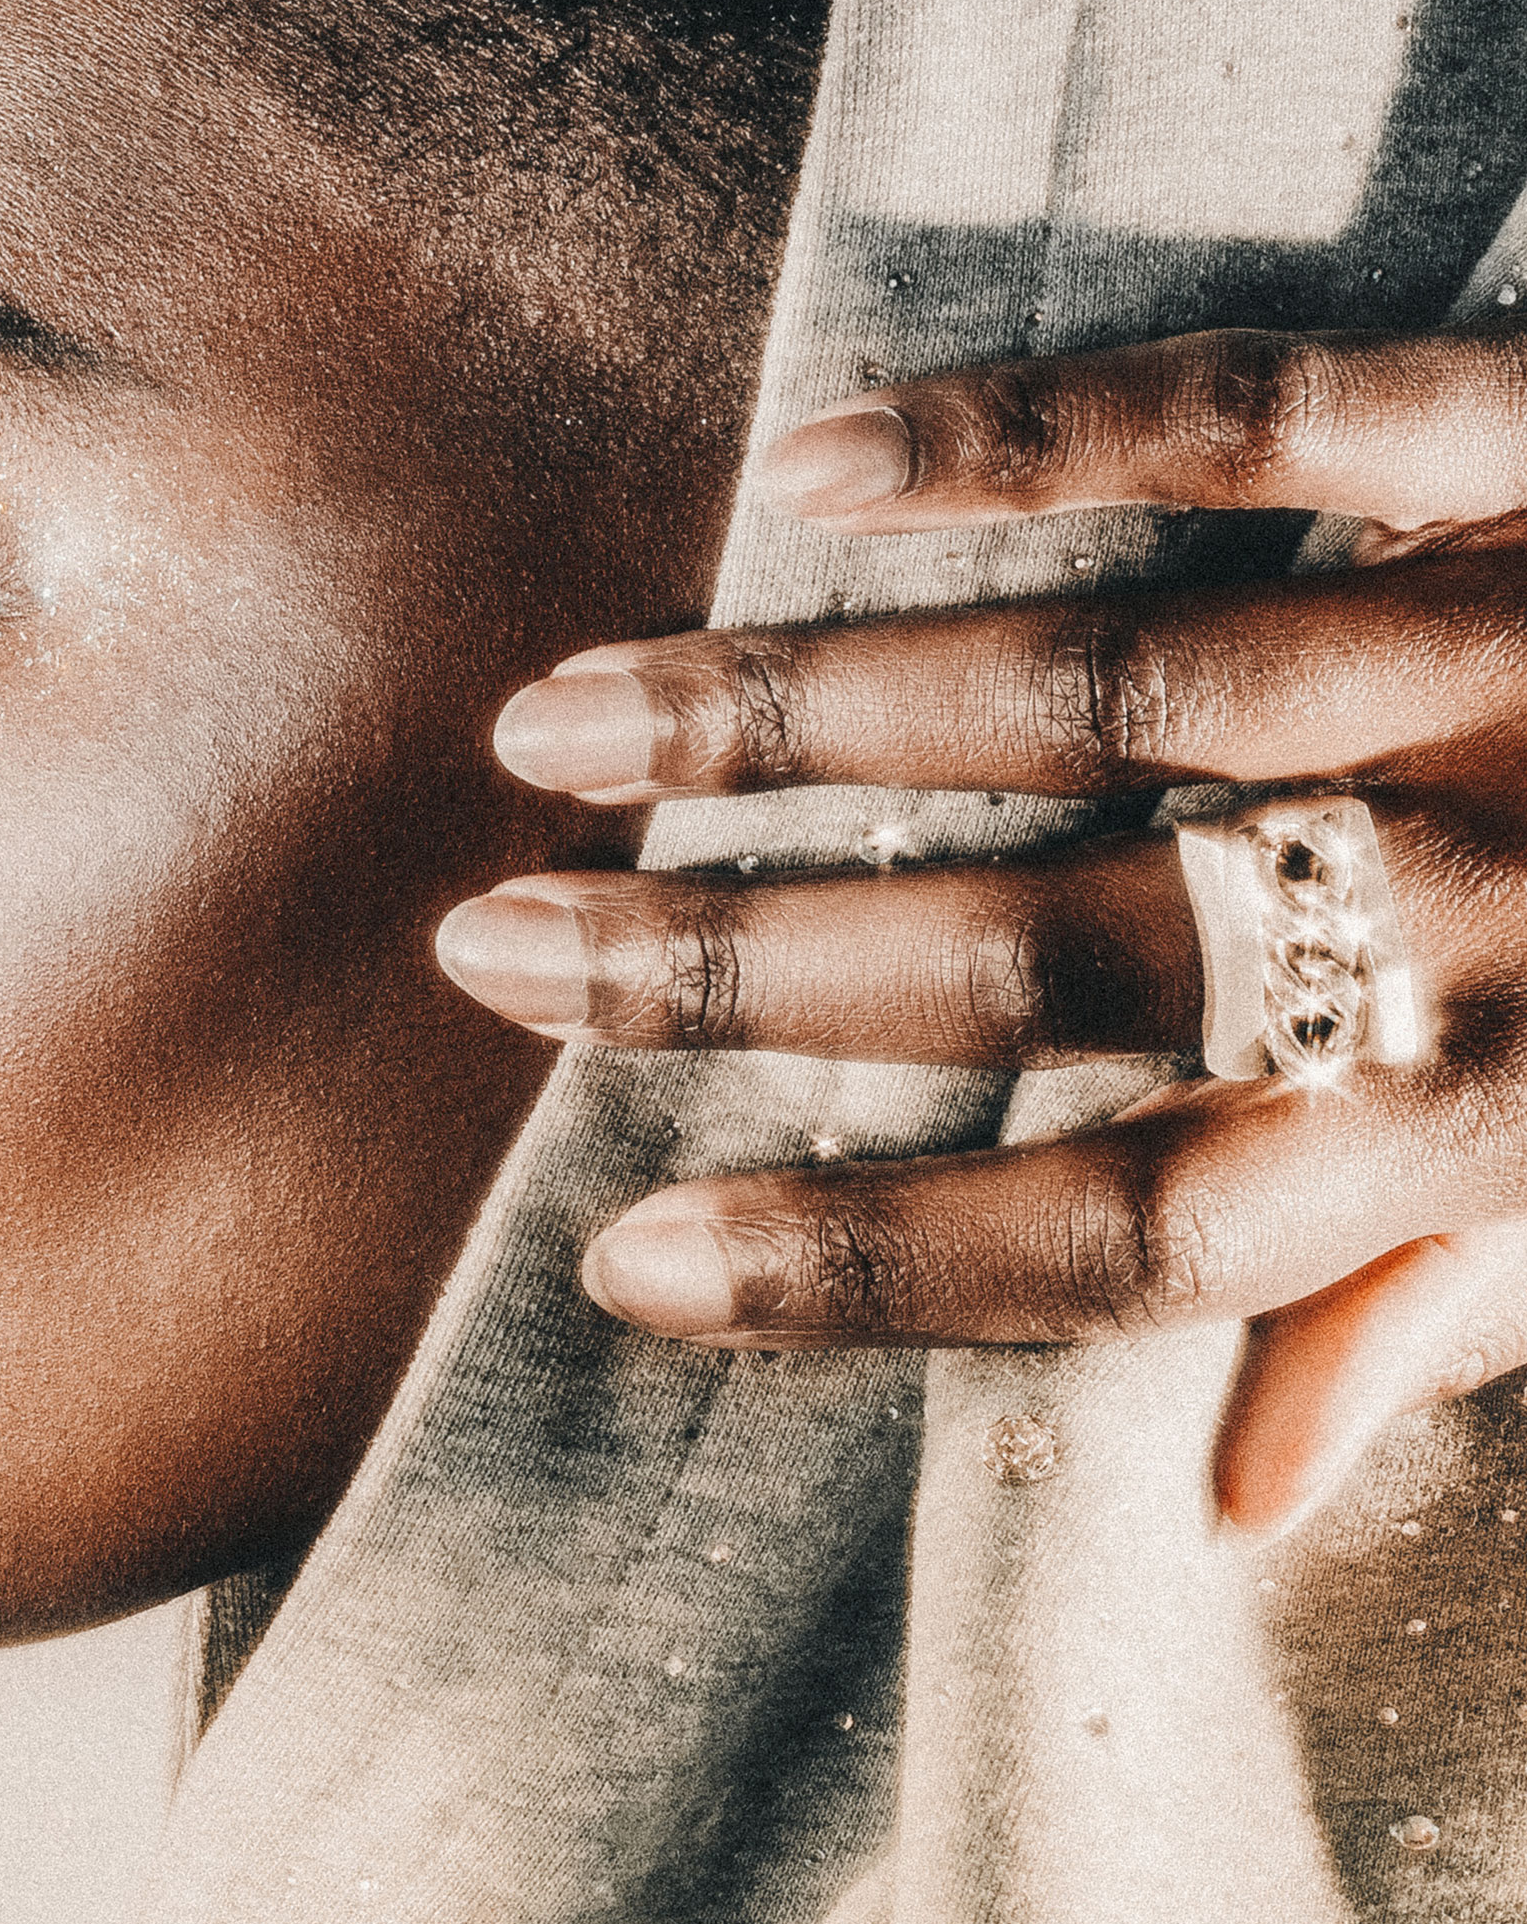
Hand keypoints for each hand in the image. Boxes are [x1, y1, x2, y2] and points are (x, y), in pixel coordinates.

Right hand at [437, 322, 1526, 1533]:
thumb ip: (1454, 1327)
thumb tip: (1215, 1496)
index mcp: (1524, 1127)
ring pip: (1112, 704)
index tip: (623, 1258)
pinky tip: (818, 473)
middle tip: (500, 949)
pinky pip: (1286, 426)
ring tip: (567, 723)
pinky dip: (1039, 448)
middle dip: (744, 965)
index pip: (1129, 1243)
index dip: (860, 1270)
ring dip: (805, 717)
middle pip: (1057, 962)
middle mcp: (1502, 916)